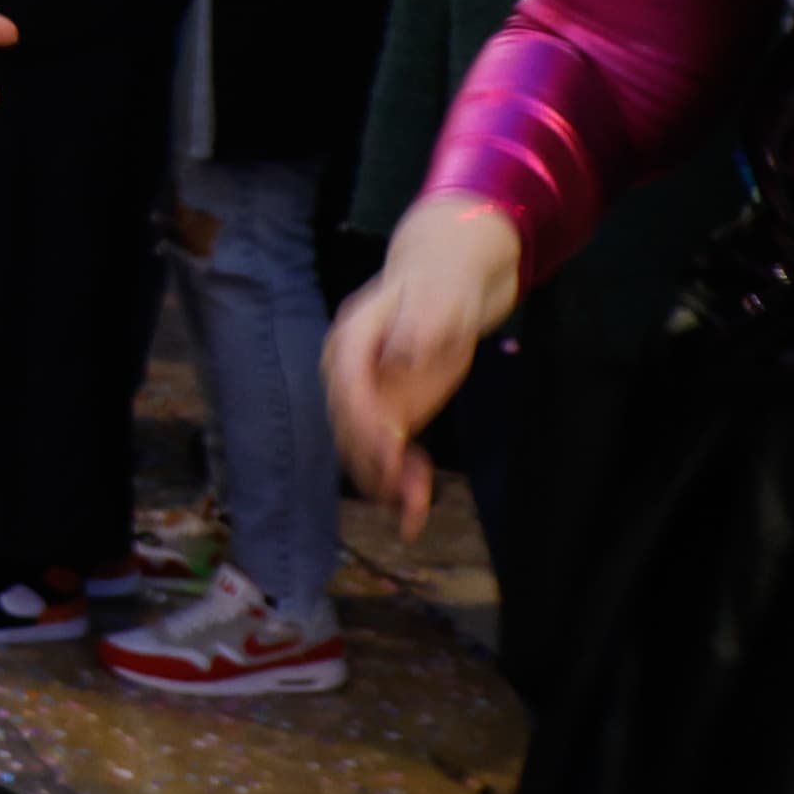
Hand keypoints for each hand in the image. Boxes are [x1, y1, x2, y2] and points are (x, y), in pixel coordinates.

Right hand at [326, 196, 525, 537]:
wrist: (446, 281)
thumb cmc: (441, 285)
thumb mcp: (438, 298)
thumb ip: (420, 326)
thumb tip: (402, 356)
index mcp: (352, 338)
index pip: (347, 382)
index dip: (363, 418)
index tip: (387, 447)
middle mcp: (351, 371)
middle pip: (349, 422)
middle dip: (373, 461)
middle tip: (399, 492)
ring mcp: (371, 394)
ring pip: (364, 447)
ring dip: (385, 482)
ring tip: (412, 513)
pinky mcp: (392, 412)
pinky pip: (388, 453)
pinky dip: (401, 481)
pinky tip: (415, 507)